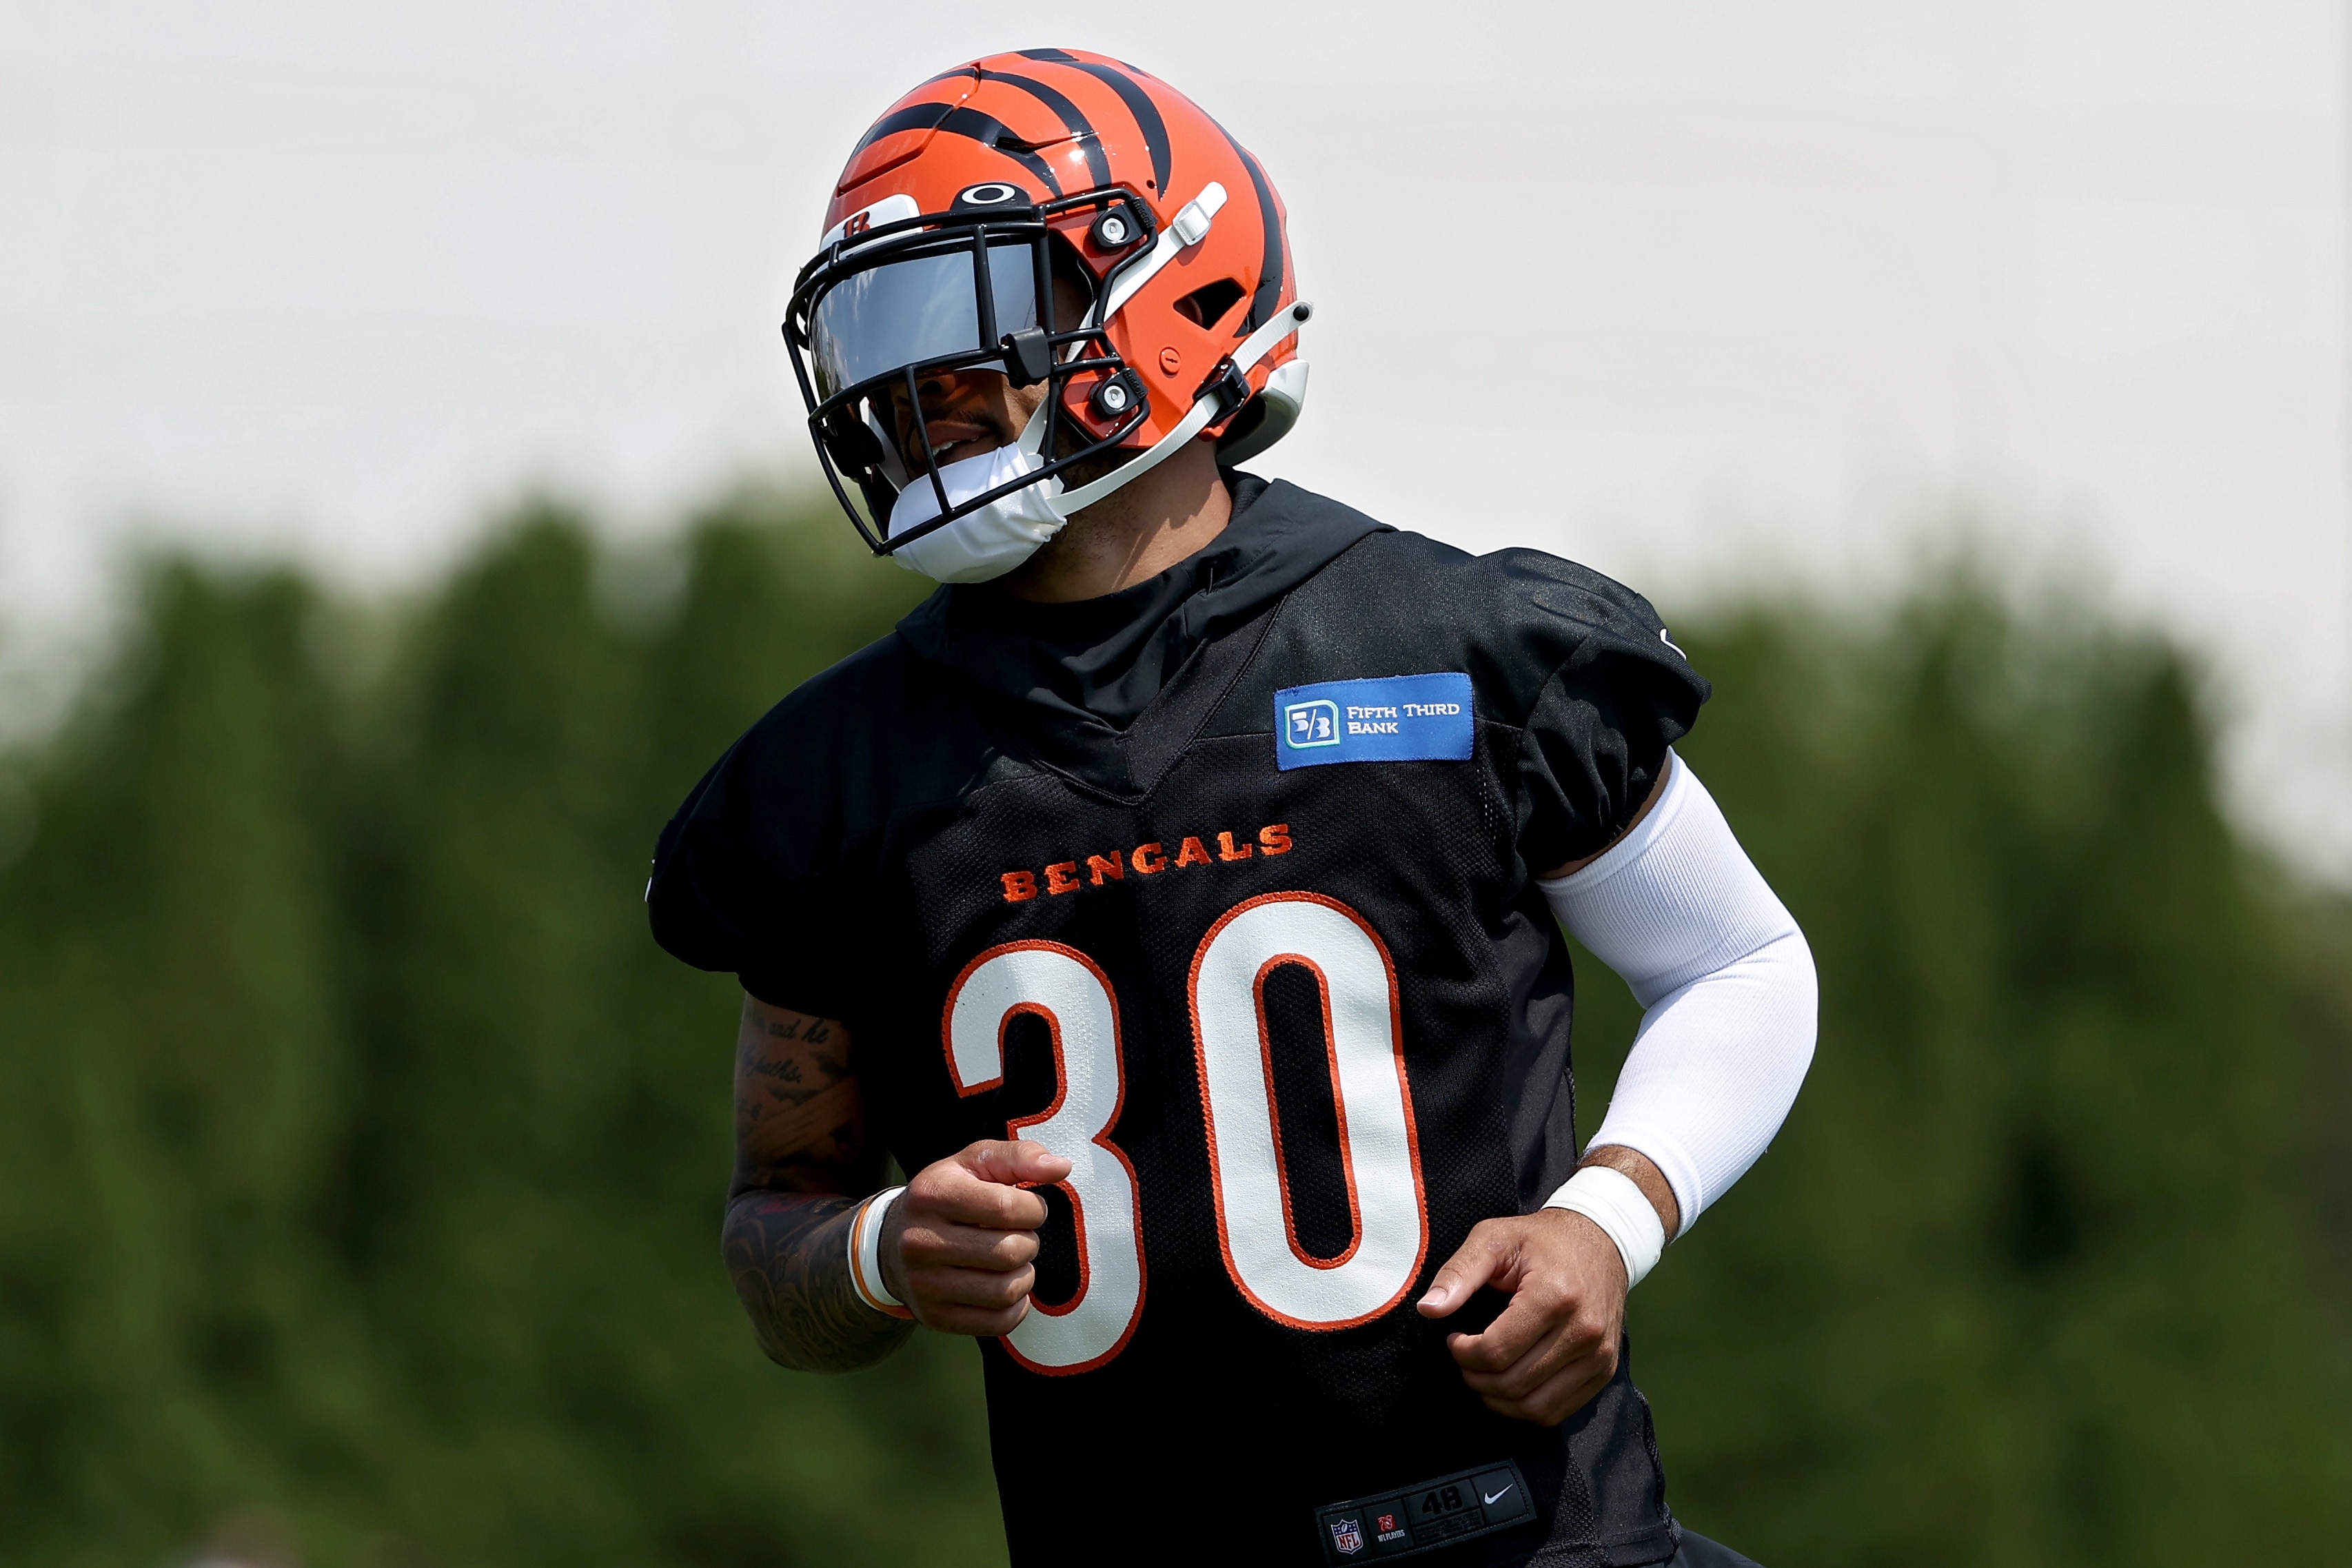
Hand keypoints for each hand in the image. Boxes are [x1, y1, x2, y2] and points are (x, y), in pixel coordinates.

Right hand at [879, 1139, 1071, 1335]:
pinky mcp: (934, 1316)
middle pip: (1009, 1252)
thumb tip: (1060, 1167)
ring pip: (1006, 1291)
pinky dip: (1016, 1306)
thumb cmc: (945, 1196)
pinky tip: (1006, 1285)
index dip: (1034, 1209)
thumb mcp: (974, 1163)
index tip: (1028, 1208)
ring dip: (1025, 1275)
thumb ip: (1019, 1157)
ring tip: (1013, 1261)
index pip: (1007, 1208)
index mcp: (932, 1195)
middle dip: (1029, 1242)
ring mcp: (924, 1284)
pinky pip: (998, 1322)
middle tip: (1019, 1235)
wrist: (891, 1242)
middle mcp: (921, 1241)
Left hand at [1416, 1209, 1627, 1424]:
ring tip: (1485, 1372)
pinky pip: (1558, 1411)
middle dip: (1475, 1377)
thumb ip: (1459, 1273)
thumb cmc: (1542, 1241)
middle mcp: (1583, 1330)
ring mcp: (1598, 1355)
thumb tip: (1428, 1308)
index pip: (1496, 1351)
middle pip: (1513, 1383)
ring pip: (1535, 1408)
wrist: (1601, 1241)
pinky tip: (1511, 1383)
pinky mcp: (1605, 1370)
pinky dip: (1526, 1407)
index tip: (1455, 1338)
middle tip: (1465, 1357)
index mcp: (1555, 1295)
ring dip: (1498, 1399)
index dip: (1463, 1353)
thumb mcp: (1494, 1238)